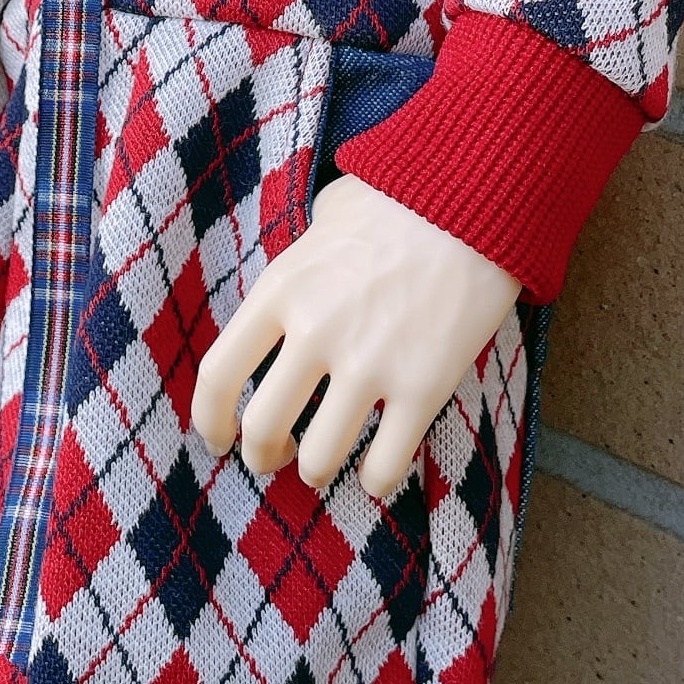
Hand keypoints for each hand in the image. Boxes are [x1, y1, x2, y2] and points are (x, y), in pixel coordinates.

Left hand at [191, 173, 521, 501]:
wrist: (474, 202)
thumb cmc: (398, 202)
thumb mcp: (326, 218)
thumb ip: (301, 261)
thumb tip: (297, 285)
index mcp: (280, 289)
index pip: (218, 374)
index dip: (209, 419)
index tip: (219, 438)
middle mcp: (315, 332)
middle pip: (263, 426)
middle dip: (262, 455)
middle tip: (272, 457)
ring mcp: (369, 364)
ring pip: (319, 458)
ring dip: (314, 471)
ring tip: (320, 466)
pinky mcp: (423, 388)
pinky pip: (385, 465)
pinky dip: (375, 481)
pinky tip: (374, 473)